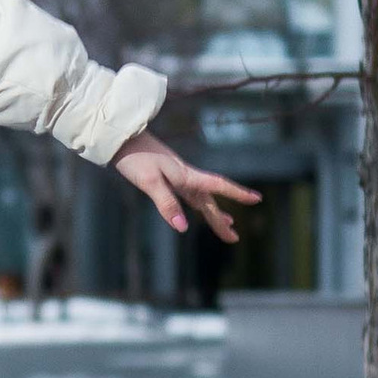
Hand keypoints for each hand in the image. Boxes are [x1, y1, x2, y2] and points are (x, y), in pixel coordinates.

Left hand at [110, 130, 263, 242]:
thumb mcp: (150, 182)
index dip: (237, 193)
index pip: (218, 186)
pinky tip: (196, 210)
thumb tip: (183, 227)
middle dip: (221, 220)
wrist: (120, 138)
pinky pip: (189, 195)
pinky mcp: (166, 178)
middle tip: (234, 238)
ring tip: (227, 226)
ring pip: (201, 198)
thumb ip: (167, 203)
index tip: (257, 199)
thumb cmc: (135, 157)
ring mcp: (177, 177)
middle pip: (209, 201)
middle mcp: (185, 176)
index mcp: (186, 176)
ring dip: (213, 213)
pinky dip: (197, 205)